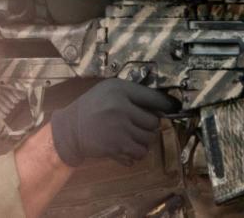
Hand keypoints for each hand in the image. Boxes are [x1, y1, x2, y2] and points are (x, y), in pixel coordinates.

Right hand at [50, 79, 179, 165]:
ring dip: (144, 140)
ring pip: (148, 139)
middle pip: (153, 122)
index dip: (166, 104)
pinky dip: (137, 153)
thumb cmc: (91, 106)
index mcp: (120, 90)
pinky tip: (128, 148)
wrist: (69, 129)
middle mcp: (122, 108)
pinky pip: (139, 153)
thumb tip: (160, 105)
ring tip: (133, 137)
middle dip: (149, 126)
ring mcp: (120, 129)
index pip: (153, 97)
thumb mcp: (109, 90)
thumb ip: (131, 94)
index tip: (174, 107)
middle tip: (139, 126)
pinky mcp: (116, 147)